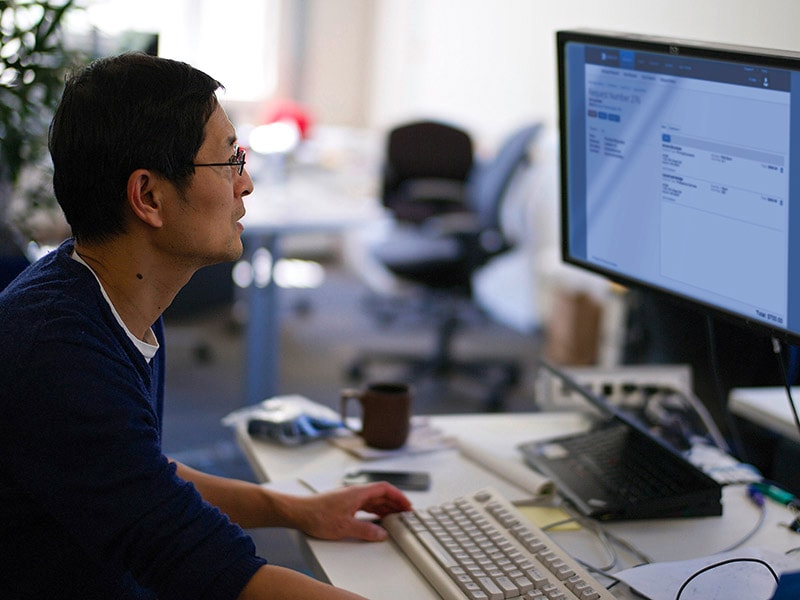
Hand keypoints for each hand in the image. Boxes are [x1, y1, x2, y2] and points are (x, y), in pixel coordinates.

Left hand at [294, 482, 412, 541]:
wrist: (298, 512)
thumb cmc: (317, 515)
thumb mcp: (344, 526)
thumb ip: (365, 530)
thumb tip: (381, 533)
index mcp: (358, 492)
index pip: (384, 489)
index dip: (398, 496)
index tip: (407, 505)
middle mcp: (355, 493)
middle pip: (380, 494)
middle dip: (394, 503)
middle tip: (405, 513)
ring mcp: (349, 498)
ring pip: (372, 500)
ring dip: (385, 508)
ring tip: (394, 517)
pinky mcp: (343, 505)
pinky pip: (365, 506)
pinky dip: (374, 511)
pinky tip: (376, 520)